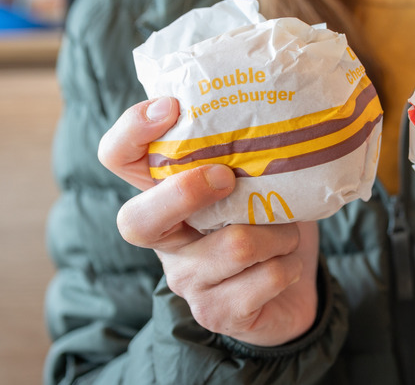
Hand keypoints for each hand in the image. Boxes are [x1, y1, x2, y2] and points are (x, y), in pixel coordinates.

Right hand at [98, 97, 318, 345]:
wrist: (293, 290)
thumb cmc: (271, 223)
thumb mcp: (258, 180)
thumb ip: (247, 151)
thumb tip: (269, 106)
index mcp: (168, 195)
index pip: (118, 159)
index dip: (130, 132)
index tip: (170, 107)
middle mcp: (166, 240)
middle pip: (138, 220)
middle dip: (187, 192)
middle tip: (227, 178)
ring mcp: (187, 281)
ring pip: (235, 246)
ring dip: (279, 233)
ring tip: (285, 233)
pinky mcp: (217, 313)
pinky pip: (265, 277)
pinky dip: (289, 265)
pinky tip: (286, 265)